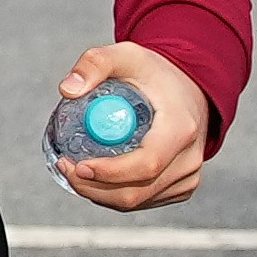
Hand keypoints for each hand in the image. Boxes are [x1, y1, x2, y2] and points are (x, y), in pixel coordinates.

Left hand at [48, 39, 209, 210]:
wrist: (188, 89)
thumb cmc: (154, 74)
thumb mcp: (126, 55)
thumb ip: (95, 63)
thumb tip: (67, 90)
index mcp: (181, 128)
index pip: (146, 165)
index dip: (108, 173)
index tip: (77, 165)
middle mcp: (190, 158)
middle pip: (137, 191)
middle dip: (93, 187)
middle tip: (66, 167)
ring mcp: (188, 176)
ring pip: (137, 201)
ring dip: (100, 194)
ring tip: (76, 170)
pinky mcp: (182, 186)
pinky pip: (144, 200)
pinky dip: (115, 195)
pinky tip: (98, 177)